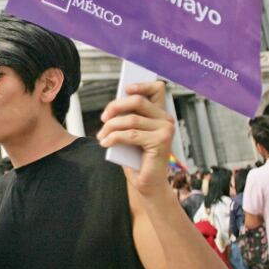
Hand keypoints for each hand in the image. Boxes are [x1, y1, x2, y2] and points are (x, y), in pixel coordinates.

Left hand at [97, 80, 174, 196]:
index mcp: (160, 114)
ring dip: (111, 126)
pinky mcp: (161, 142)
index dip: (141, 85)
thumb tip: (114, 106)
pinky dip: (113, 137)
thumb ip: (128, 117)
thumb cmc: (137, 157)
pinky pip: (131, 134)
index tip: (125, 89)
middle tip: (103, 118)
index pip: (157, 89)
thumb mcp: (131, 133)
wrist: (147, 183)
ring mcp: (166, 130)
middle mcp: (166, 119)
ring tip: (102, 135)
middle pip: (138, 101)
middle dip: (115, 107)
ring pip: (131, 119)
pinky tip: (105, 142)